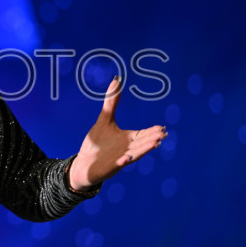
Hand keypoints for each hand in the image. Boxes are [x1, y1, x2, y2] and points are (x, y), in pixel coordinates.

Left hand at [68, 76, 166, 190]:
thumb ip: (111, 102)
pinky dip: (123, 161)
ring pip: (134, 154)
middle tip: (162, 134)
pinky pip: (118, 165)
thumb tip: (116, 79)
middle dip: (152, 139)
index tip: (162, 128)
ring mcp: (120, 159)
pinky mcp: (110, 167)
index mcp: (128, 139)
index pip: (143, 134)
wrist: (83, 162)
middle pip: (142, 143)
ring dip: (143, 150)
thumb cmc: (96, 143)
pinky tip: (126, 159)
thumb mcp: (104, 119)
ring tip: (154, 144)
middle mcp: (127, 149)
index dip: (152, 131)